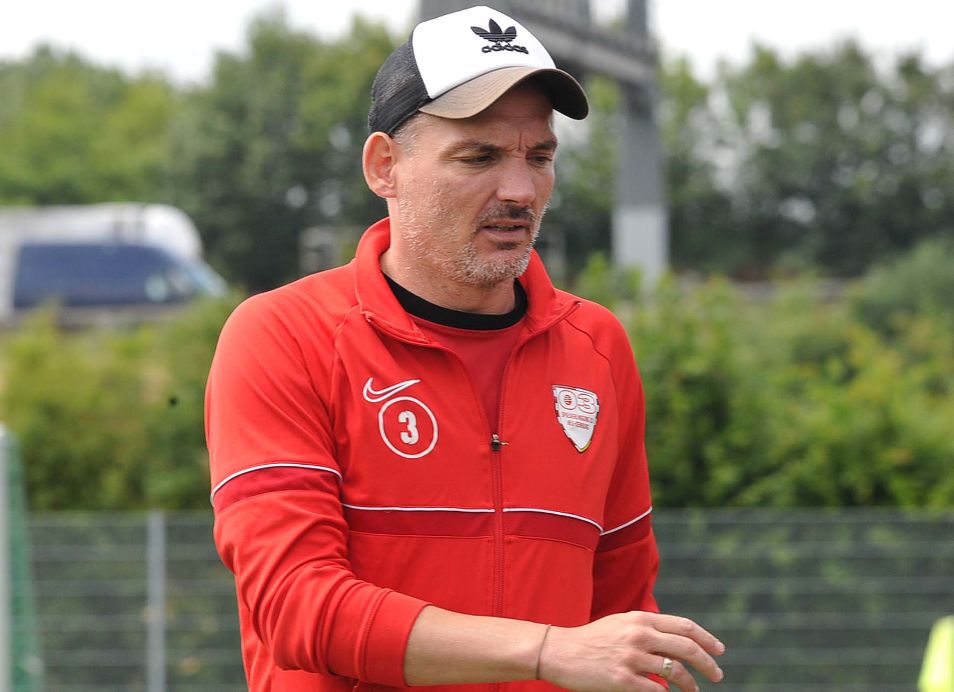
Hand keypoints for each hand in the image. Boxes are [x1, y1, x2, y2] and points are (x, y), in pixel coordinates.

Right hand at [537, 611, 724, 690]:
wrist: (560, 652)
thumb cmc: (592, 639)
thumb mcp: (621, 624)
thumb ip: (647, 628)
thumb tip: (677, 640)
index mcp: (641, 619)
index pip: (685, 626)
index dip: (707, 639)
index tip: (719, 651)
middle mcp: (639, 635)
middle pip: (687, 649)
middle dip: (708, 664)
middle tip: (717, 674)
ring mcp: (631, 658)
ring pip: (676, 673)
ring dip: (690, 685)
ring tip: (694, 691)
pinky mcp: (622, 680)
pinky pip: (657, 691)